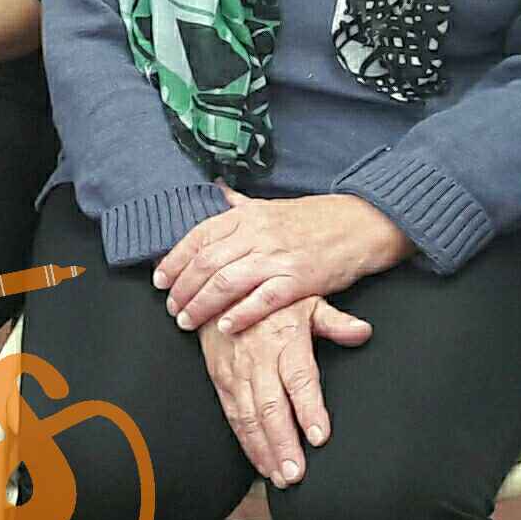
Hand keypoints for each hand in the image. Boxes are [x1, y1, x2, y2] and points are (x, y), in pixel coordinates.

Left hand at [154, 190, 409, 335]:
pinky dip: (241, 314)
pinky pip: (263, 299)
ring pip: (227, 282)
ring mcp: (278, 256)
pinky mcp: (299, 278)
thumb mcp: (271, 206)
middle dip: (182, 288)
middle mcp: (258, 233)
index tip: (159, 279)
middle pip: (206, 262)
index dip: (174, 260)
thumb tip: (214, 192)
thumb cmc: (313, 219)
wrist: (361, 222)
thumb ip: (239, 205)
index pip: (199, 236)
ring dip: (202, 305)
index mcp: (247, 215)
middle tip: (171, 307)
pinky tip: (225, 327)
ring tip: (186, 321)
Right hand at [199, 295, 372, 486]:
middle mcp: (258, 359)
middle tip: (297, 474)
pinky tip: (262, 464)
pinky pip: (234, 417)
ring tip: (281, 478)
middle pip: (271, 407)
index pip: (299, 378)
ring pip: (250, 418)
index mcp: (285, 339)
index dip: (308, 408)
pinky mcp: (221, 380)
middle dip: (283, 443)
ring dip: (265, 450)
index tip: (319, 436)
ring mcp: (237, 372)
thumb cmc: (269, 299)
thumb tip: (363, 332)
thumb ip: (334, 321)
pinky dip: (247, 443)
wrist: (216, 289)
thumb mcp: (306, 300)